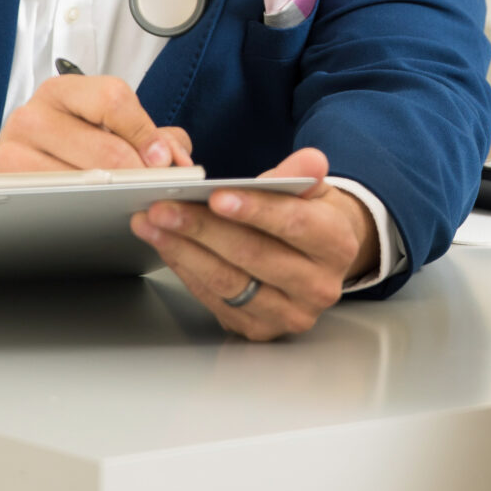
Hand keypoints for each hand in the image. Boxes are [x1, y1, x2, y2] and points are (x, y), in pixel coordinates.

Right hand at [0, 75, 193, 189]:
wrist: (11, 167)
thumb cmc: (67, 145)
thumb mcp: (107, 126)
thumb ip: (152, 134)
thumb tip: (178, 157)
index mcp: (65, 91)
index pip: (114, 100)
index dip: (145, 132)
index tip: (164, 159)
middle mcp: (35, 114)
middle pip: (103, 147)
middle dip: (138, 174)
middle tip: (154, 188)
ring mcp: (14, 148)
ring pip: (81, 179)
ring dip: (113, 195)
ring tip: (128, 199)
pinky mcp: (6, 182)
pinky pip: (55, 200)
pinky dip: (81, 207)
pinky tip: (94, 208)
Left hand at [129, 147, 376, 340]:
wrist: (317, 264)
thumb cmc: (309, 220)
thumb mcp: (313, 191)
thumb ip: (303, 176)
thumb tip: (310, 162)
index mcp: (338, 246)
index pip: (296, 225)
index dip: (255, 210)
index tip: (217, 196)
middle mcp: (318, 287)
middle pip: (254, 255)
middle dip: (202, 229)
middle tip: (163, 207)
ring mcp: (289, 314)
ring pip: (229, 282)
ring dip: (183, 250)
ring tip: (152, 224)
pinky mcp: (260, 329)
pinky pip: (215, 300)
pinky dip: (186, 270)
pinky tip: (167, 246)